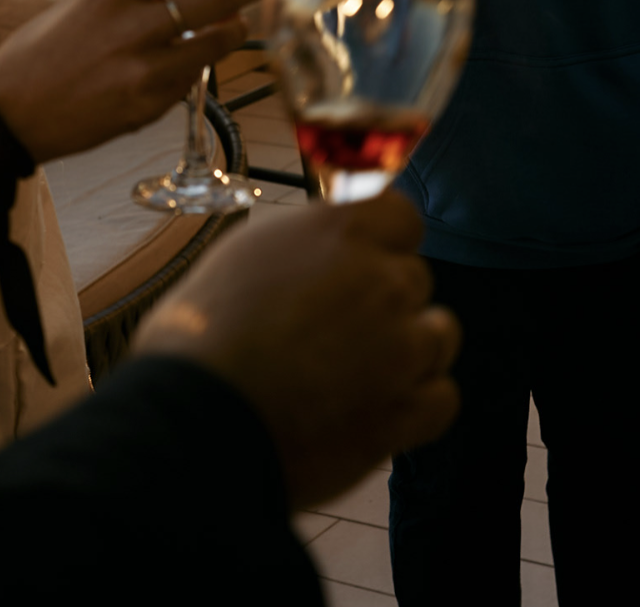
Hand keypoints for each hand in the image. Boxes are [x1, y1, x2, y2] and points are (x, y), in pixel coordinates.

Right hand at [0, 0, 260, 161]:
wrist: (8, 115)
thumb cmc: (37, 56)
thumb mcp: (80, 5)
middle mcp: (134, 26)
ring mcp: (144, 69)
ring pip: (216, 43)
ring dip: (233, 32)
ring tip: (236, 26)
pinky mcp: (148, 107)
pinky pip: (189, 81)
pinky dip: (193, 71)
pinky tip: (185, 67)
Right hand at [132, 191, 460, 507]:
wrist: (196, 420)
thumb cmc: (200, 341)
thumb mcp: (245, 258)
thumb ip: (305, 247)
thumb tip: (323, 250)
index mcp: (340, 232)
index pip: (403, 218)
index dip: (383, 245)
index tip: (362, 267)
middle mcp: (380, 280)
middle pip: (415, 279)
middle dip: (385, 303)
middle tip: (337, 334)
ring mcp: (400, 347)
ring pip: (440, 336)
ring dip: (411, 351)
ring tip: (359, 375)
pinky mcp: (404, 411)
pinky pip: (443, 398)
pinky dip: (417, 406)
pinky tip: (377, 412)